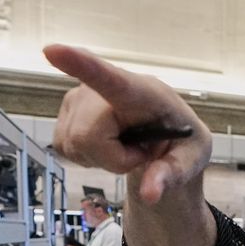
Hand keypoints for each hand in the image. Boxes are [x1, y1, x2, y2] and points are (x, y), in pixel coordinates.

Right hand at [43, 44, 211, 204]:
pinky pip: (65, 147)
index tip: (52, 51)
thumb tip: (149, 194)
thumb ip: (172, 174)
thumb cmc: (183, 142)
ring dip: (102, 158)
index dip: (80, 65)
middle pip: (87, 136)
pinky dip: (87, 156)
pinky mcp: (67, 111)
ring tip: (127, 146)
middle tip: (140, 153)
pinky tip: (108, 146)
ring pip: (74, 144)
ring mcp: (81, 97)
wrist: (169, 140)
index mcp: (144, 92)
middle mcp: (106, 89)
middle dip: (112, 159)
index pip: (110, 78)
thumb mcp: (191, 159)